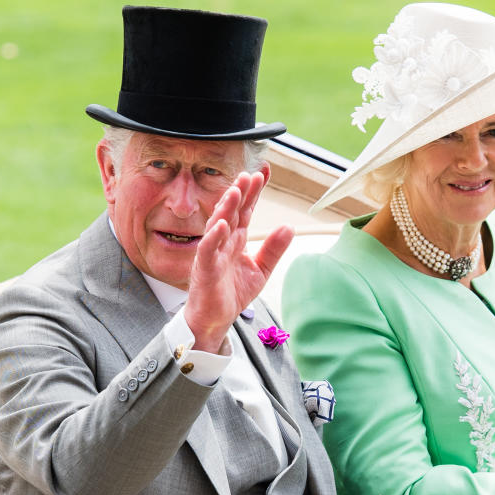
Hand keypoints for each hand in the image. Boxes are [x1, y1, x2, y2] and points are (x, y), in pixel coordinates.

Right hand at [182, 170, 292, 351]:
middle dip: (240, 193)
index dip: (253, 194)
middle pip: (232, 213)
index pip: (246, 212)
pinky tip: (221, 225)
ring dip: (226, 208)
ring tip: (235, 191)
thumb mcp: (260, 269)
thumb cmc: (231, 293)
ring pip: (218, 226)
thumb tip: (289, 227)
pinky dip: (213, 237)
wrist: (215, 320)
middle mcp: (223, 243)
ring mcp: (212, 254)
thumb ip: (273, 249)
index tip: (261, 175)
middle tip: (249, 175)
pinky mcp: (205, 269)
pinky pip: (208, 250)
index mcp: (236, 240)